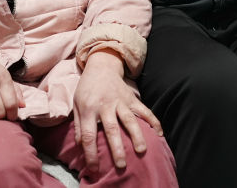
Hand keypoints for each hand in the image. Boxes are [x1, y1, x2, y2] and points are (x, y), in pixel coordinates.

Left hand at [73, 50, 162, 172]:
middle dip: (117, 148)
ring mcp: (121, 102)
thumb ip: (79, 126)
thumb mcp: (77, 105)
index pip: (88, 135)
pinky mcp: (132, 98)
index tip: (94, 168)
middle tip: (121, 164)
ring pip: (130, 120)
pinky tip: (159, 134)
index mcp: (89, 109)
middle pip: (111, 129)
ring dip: (136, 135)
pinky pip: (144, 110)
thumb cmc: (87, 89)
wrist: (102, 67)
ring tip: (142, 150)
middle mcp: (106, 106)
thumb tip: (81, 146)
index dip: (90, 153)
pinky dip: (153, 121)